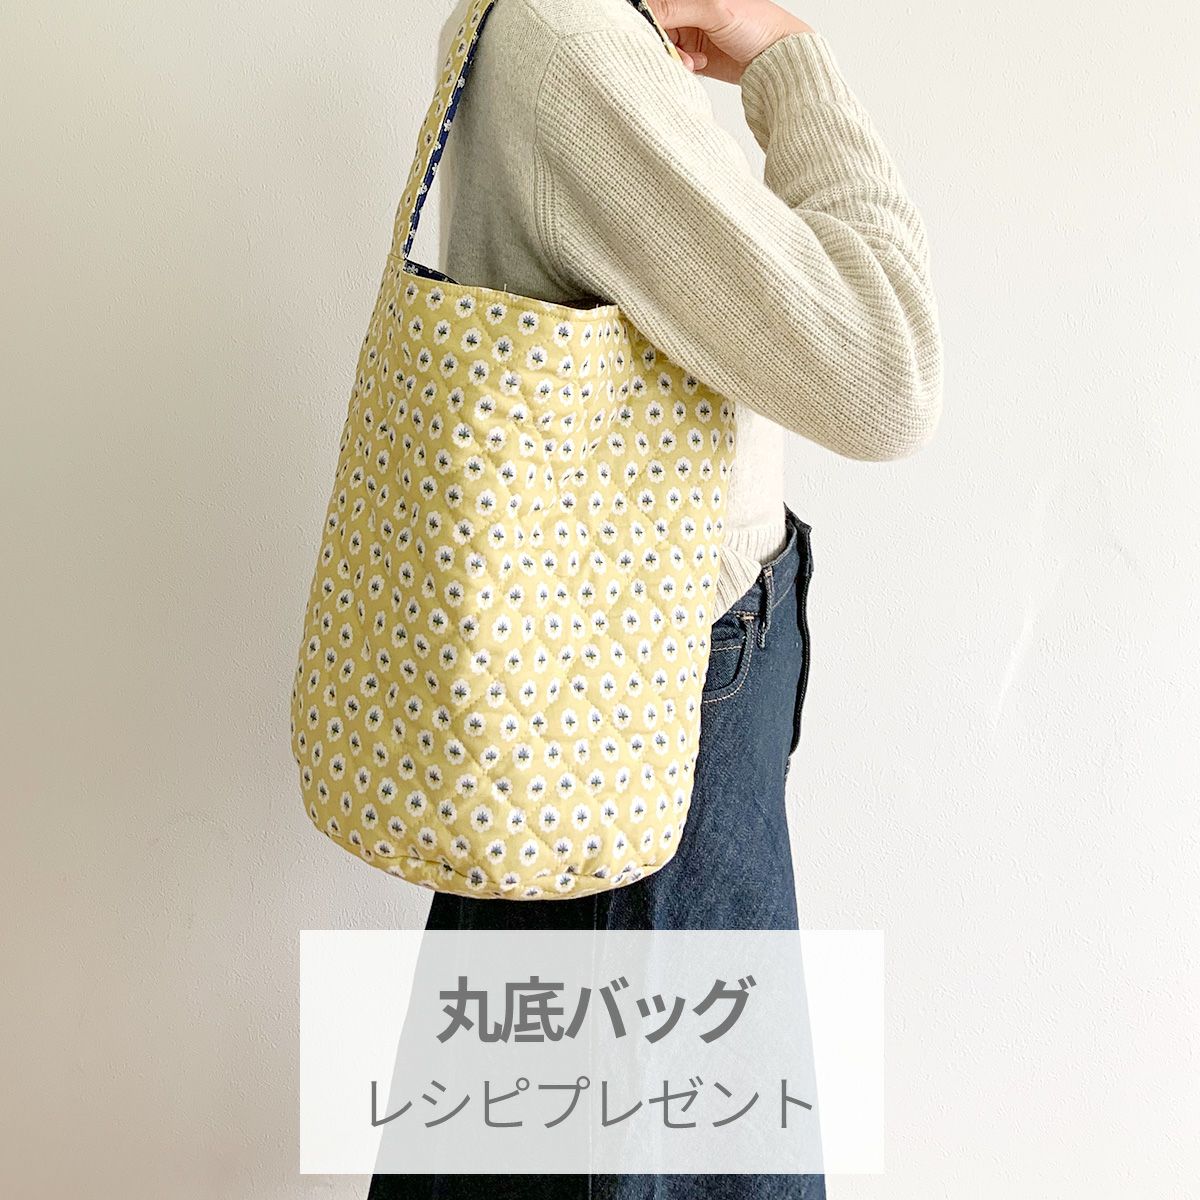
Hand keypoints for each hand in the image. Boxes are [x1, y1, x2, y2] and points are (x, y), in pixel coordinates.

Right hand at [649, 0, 812, 82]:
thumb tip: (646, 9)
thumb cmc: (757, 26)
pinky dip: (681, 68)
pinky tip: (698, 65)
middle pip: (656, 27)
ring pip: (664, 48)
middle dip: (663, 43)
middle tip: (677, 53)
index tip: (655, 35)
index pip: (655, 6)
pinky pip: (674, 63)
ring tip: (692, 62)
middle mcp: (687, 10)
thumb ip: (677, 7)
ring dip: (673, 58)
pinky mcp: (693, 55)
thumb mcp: (713, 9)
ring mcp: (690, 33)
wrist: (776, 60)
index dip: (651, 21)